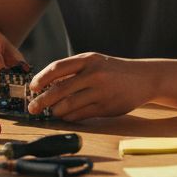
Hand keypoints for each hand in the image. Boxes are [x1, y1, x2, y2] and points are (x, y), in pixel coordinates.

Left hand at [26, 53, 151, 120]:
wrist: (144, 78)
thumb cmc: (114, 70)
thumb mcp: (95, 62)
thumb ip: (74, 71)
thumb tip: (46, 86)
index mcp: (88, 59)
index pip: (57, 68)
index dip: (41, 78)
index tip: (32, 87)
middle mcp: (94, 74)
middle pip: (60, 89)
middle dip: (42, 100)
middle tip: (33, 108)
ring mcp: (101, 91)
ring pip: (69, 105)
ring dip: (56, 111)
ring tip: (51, 112)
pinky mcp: (106, 107)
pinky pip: (80, 114)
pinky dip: (69, 116)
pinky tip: (66, 116)